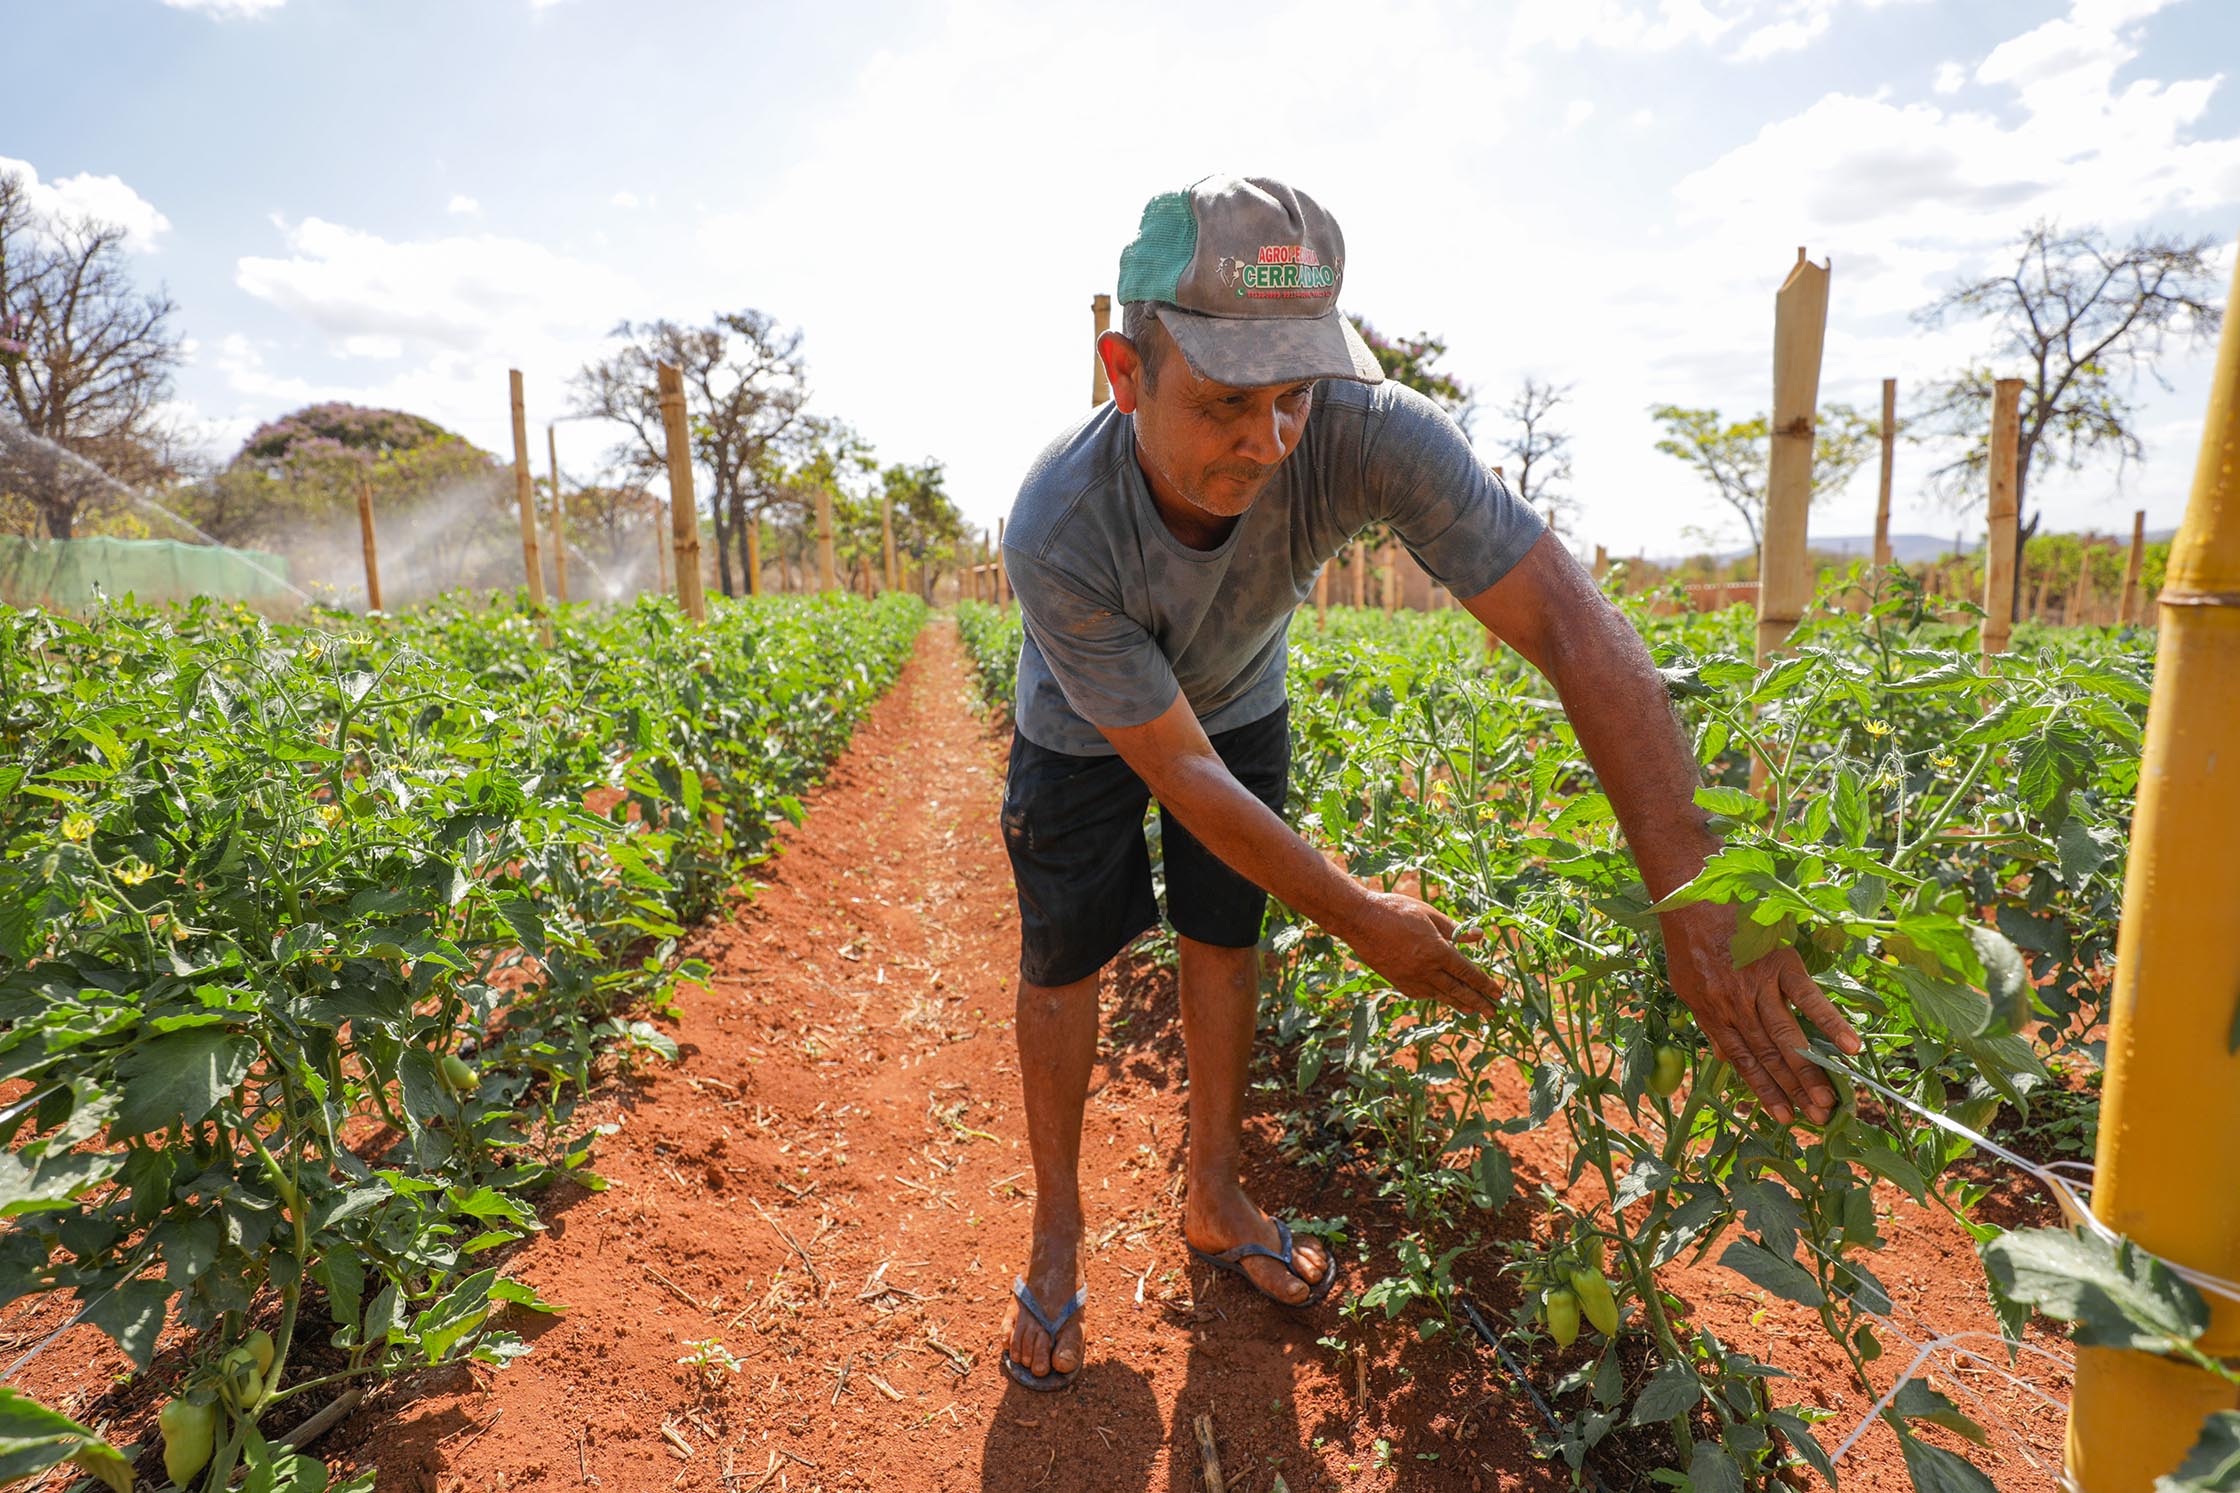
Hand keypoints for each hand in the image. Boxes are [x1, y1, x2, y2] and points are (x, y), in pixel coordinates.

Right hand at [1342, 889, 1503, 1017]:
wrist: (1359, 921)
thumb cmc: (1395, 910)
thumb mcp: (1429, 913)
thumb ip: (1455, 929)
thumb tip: (1479, 936)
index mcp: (1437, 951)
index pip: (1468, 973)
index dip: (1485, 984)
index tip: (1499, 993)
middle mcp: (1426, 970)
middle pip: (1458, 990)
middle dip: (1478, 1002)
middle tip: (1494, 1013)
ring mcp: (1410, 979)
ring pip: (1441, 996)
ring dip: (1460, 1004)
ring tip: (1474, 1012)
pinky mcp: (1398, 982)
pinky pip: (1422, 994)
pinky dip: (1436, 997)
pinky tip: (1443, 998)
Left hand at [1662, 902, 1861, 1124]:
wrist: (1690, 893)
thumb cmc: (1688, 937)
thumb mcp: (1685, 983)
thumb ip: (1707, 1020)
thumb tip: (1723, 1055)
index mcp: (1711, 1012)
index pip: (1741, 1061)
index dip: (1763, 1090)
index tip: (1783, 1117)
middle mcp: (1734, 1005)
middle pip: (1768, 1055)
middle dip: (1793, 1091)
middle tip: (1818, 1120)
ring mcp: (1757, 985)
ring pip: (1786, 1036)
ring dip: (1809, 1071)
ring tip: (1829, 1101)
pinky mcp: (1779, 962)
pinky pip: (1808, 998)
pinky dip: (1830, 1023)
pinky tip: (1850, 1047)